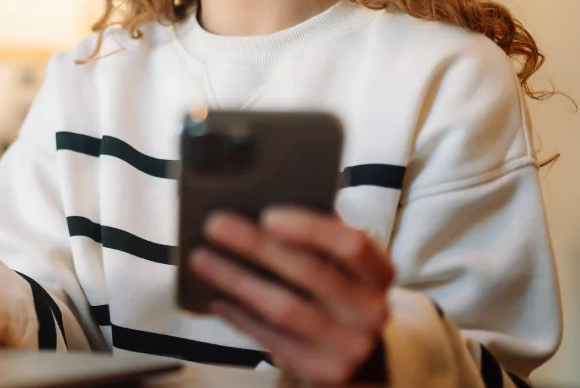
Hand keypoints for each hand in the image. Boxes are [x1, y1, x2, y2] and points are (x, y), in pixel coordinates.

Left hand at [190, 208, 392, 384]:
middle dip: (256, 246)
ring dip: (237, 280)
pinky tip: (217, 298)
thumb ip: (315, 239)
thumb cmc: (335, 291)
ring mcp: (350, 346)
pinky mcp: (324, 371)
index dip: (310, 229)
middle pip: (309, 273)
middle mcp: (372, 310)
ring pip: (284, 308)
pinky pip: (272, 339)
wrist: (356, 353)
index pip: (352, 244)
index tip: (267, 215)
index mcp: (378, 272)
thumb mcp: (339, 264)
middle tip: (213, 225)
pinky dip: (240, 316)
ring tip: (201, 259)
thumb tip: (256, 209)